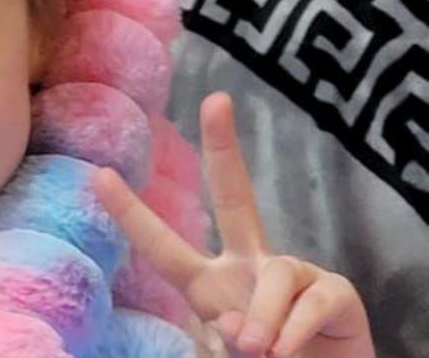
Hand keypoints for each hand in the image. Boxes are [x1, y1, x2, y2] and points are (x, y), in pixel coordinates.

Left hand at [93, 92, 373, 356]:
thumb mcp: (228, 354)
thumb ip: (220, 337)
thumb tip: (234, 324)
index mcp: (207, 285)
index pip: (163, 245)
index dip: (130, 214)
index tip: (98, 175)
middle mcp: (247, 266)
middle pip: (234, 197)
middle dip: (225, 147)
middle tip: (216, 100)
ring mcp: (293, 274)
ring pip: (272, 275)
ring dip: (262, 322)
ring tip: (262, 353)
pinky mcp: (335, 291)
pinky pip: (310, 299)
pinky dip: (295, 331)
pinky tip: (289, 351)